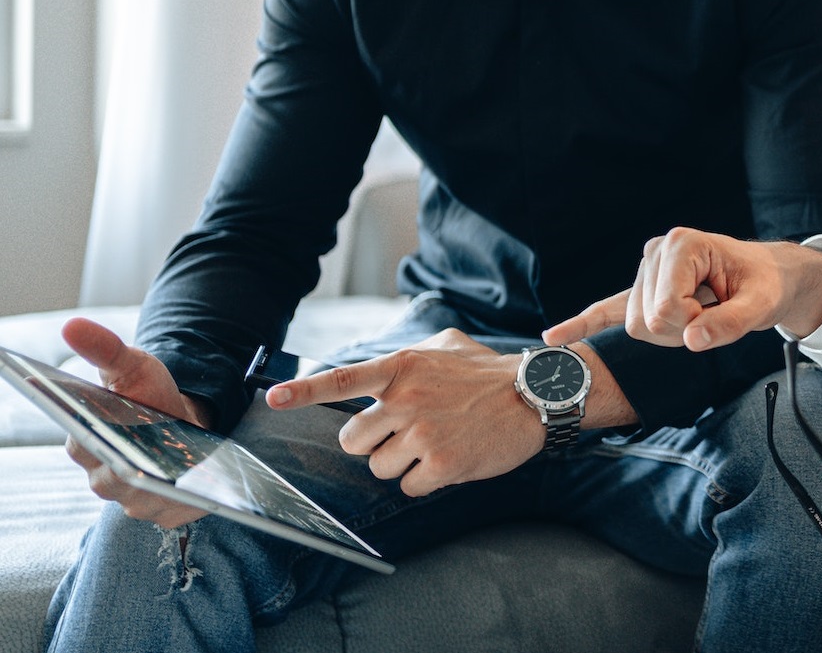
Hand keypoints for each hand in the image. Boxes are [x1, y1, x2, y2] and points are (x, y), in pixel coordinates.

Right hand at [59, 317, 212, 527]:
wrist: (183, 421)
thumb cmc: (149, 395)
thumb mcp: (131, 366)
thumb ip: (105, 349)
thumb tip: (72, 325)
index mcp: (87, 444)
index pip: (82, 446)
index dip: (92, 439)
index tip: (105, 427)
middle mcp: (104, 478)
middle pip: (110, 478)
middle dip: (127, 464)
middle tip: (145, 449)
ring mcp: (133, 500)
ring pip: (141, 499)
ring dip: (159, 486)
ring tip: (177, 471)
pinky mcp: (165, 513)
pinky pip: (173, 511)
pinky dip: (187, 500)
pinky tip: (203, 487)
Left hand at [266, 329, 547, 496]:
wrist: (536, 396)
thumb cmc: (489, 373)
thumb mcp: (446, 346)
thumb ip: (407, 359)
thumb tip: (376, 372)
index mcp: (403, 368)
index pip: (342, 380)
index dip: (303, 391)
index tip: (272, 398)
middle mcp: (406, 400)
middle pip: (353, 441)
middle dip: (372, 444)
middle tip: (404, 435)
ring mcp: (422, 433)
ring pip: (380, 468)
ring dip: (403, 463)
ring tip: (437, 443)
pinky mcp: (441, 464)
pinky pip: (410, 487)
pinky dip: (427, 480)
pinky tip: (451, 459)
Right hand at [543, 227, 821, 351]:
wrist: (766, 276)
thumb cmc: (765, 284)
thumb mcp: (761, 304)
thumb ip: (730, 323)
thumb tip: (695, 339)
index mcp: (682, 245)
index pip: (664, 308)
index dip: (693, 324)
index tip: (719, 310)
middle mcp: (656, 252)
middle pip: (646, 320)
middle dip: (679, 332)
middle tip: (712, 315)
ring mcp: (645, 269)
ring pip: (637, 327)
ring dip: (669, 334)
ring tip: (699, 314)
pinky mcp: (640, 287)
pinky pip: (606, 309)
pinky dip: (582, 324)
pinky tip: (553, 338)